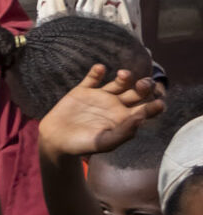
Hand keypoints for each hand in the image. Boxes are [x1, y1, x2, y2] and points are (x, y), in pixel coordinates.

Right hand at [37, 65, 162, 158]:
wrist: (55, 140)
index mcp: (124, 119)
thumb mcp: (104, 143)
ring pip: (119, 82)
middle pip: (137, 92)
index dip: (155, 106)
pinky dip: (97, 72)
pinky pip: (92, 78)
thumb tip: (142, 118)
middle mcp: (115, 105)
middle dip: (144, 86)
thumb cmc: (82, 146)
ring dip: (125, 77)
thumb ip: (124, 132)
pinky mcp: (83, 91)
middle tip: (143, 84)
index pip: (146, 109)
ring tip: (123, 75)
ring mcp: (100, 97)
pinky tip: (100, 69)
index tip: (158, 103)